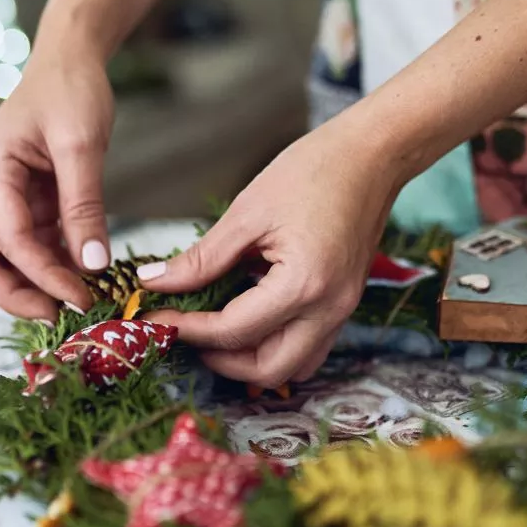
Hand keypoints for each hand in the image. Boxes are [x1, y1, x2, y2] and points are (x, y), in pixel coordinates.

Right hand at [0, 47, 113, 320]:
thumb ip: (84, 205)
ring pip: (7, 258)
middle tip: (62, 315)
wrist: (71, 57)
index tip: (80, 297)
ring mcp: (8, 197)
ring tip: (81, 302)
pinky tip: (87, 278)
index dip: (41, 275)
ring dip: (38, 283)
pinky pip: (36, 244)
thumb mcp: (82, 144)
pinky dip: (56, 265)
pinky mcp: (31, 201)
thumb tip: (93, 265)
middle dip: (17, 294)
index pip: (6, 240)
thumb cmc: (71, 89)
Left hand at [143, 110, 406, 387]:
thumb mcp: (247, 213)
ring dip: (250, 360)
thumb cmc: (313, 172)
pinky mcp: (344, 305)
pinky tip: (248, 317)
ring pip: (293, 367)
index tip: (157, 317)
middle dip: (220, 360)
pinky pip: (308, 347)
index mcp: (304, 285)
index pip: (234, 331)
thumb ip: (201, 259)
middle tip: (186, 331)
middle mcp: (329, 310)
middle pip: (267, 370)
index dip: (189, 329)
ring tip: (215, 330)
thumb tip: (154, 282)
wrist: (372, 156)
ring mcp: (342, 312)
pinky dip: (274, 345)